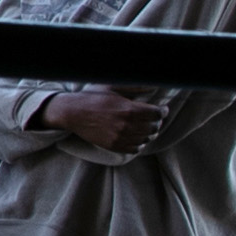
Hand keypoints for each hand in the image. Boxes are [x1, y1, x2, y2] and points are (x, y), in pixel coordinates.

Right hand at [40, 88, 167, 153]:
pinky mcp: (114, 146)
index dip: (163, 111)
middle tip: (154, 117)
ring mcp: (120, 138)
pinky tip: (137, 136)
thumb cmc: (93, 97)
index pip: (157, 114)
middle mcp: (126, 126)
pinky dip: (140, 143)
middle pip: (153, 127)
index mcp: (129, 109)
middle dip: (157, 121)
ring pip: (146, 139)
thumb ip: (136, 87)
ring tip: (146, 127)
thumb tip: (154, 87)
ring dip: (149, 132)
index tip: (162, 109)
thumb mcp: (114, 87)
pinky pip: (135, 149)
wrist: (73, 113)